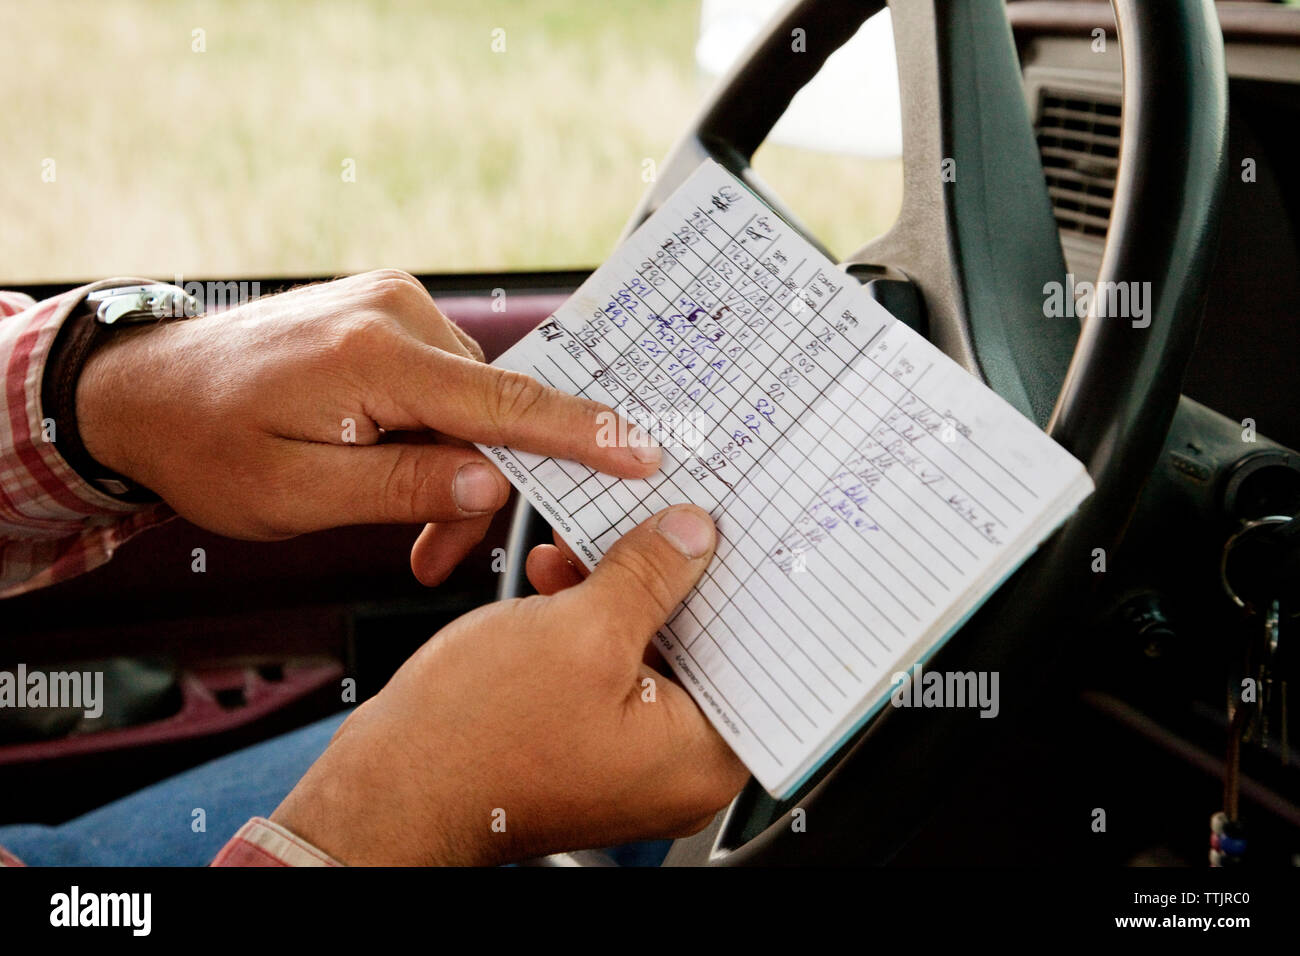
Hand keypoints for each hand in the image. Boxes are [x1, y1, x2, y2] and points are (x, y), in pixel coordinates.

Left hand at [75, 270, 660, 583]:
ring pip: (470, 403)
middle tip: (436, 559)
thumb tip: (490, 486)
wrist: (143, 388)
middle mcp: (396, 314)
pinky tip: (391, 465)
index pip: (504, 403)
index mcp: (375, 358)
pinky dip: (432, 432)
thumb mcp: (297, 495)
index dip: (580, 435)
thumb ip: (402, 488)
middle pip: (489, 413)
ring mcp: (392, 306)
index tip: (642, 454)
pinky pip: (442, 381)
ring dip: (451, 465)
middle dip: (478, 487)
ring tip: (400, 520)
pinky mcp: (386, 314)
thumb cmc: (206, 446)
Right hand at [270, 504, 748, 864]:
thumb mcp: (580, 630)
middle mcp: (672, 767)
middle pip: (706, 650)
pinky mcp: (583, 742)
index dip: (748, 588)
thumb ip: (650, 575)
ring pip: (653, 651)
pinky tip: (560, 580)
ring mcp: (625, 757)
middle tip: (668, 523)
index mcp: (698, 758)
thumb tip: (691, 536)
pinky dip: (591, 622)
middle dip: (678, 581)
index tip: (741, 535)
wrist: (385, 790)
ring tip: (591, 551)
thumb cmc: (474, 740)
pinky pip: (610, 668)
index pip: (759, 660)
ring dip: (624, 593)